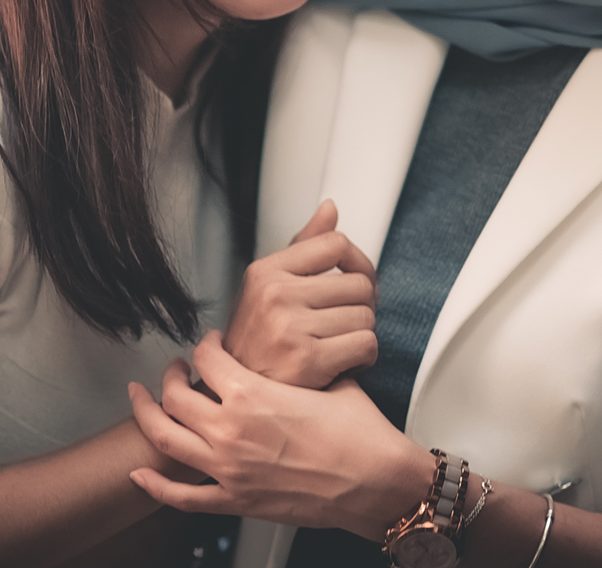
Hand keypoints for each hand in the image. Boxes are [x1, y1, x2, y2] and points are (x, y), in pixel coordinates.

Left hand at [128, 332, 428, 536]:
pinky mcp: (236, 502)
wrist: (376, 482)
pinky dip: (156, 486)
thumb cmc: (359, 433)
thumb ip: (298, 369)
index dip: (204, 345)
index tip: (209, 344)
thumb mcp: (329, 380)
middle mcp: (230, 429)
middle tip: (175, 368)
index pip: (206, 358)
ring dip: (146, 416)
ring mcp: (228, 470)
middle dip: (170, 376)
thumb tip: (296, 357)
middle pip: (175, 396)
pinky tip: (140, 475)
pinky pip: (182, 496)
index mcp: (252, 393)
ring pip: (165, 439)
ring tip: (141, 402)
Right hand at [224, 200, 378, 389]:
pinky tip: (345, 361)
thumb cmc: (258, 339)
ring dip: (362, 333)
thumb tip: (330, 208)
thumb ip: (304, 246)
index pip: (335, 243)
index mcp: (267, 271)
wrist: (235, 394)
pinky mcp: (308, 360)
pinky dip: (364, 357)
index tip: (355, 281)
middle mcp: (276, 294)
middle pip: (359, 283)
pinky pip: (365, 344)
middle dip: (362, 304)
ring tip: (340, 342)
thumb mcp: (269, 285)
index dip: (357, 262)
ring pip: (366, 316)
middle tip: (347, 320)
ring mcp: (290, 327)